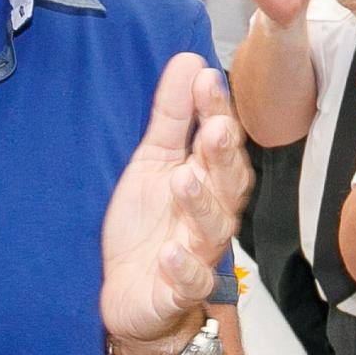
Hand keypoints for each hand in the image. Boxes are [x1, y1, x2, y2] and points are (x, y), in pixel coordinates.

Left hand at [101, 53, 248, 354]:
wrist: (129, 293)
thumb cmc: (148, 226)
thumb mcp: (153, 163)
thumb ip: (173, 117)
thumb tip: (190, 61)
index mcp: (207, 180)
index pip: (219, 142)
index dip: (216, 112)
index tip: (206, 81)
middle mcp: (210, 215)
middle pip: (227, 184)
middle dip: (221, 157)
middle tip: (214, 129)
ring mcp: (197, 254)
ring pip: (212, 229)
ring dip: (200, 205)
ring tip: (184, 181)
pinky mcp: (178, 292)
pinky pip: (189, 281)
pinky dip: (183, 268)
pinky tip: (171, 252)